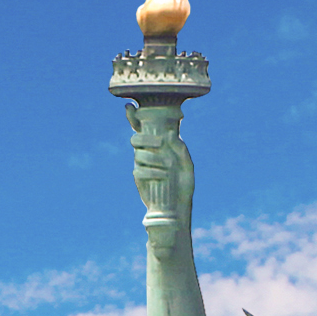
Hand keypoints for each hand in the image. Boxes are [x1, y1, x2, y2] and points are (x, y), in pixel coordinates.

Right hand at [129, 106, 193, 241]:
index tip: (129, 107)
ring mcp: (142, 166)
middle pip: (136, 138)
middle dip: (145, 138)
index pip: (146, 128)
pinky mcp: (139, 179)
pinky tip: (162, 176)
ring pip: (138, 154)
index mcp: (161, 146)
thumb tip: (171, 135)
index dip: (135, 118)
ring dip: (153, 158)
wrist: (177, 208)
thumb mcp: (187, 165)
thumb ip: (180, 150)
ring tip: (167, 167)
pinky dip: (152, 171)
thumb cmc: (184, 186)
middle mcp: (149, 153)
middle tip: (159, 143)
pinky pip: (139, 170)